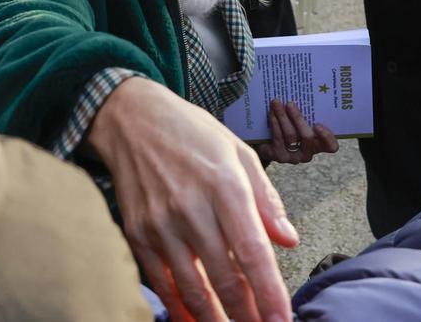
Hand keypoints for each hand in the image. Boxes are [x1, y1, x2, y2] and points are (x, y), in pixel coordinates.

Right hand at [87, 77, 296, 321]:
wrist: (132, 119)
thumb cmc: (191, 133)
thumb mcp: (239, 152)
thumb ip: (267, 199)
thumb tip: (288, 239)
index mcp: (225, 185)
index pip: (253, 251)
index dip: (269, 291)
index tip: (282, 318)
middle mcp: (192, 207)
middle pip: (225, 277)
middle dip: (247, 314)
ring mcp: (161, 223)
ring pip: (193, 287)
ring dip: (215, 318)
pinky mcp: (138, 233)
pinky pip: (161, 281)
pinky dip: (178, 307)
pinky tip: (193, 320)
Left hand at [256, 100, 338, 163]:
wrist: (268, 139)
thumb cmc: (291, 124)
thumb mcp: (300, 119)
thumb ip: (306, 111)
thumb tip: (305, 89)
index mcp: (319, 144)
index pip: (331, 146)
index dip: (327, 137)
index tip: (318, 124)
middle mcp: (308, 153)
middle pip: (307, 137)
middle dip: (298, 118)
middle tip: (290, 104)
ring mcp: (294, 157)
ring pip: (291, 136)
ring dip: (283, 117)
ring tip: (276, 103)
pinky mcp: (279, 157)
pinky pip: (278, 138)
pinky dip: (274, 123)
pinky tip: (271, 113)